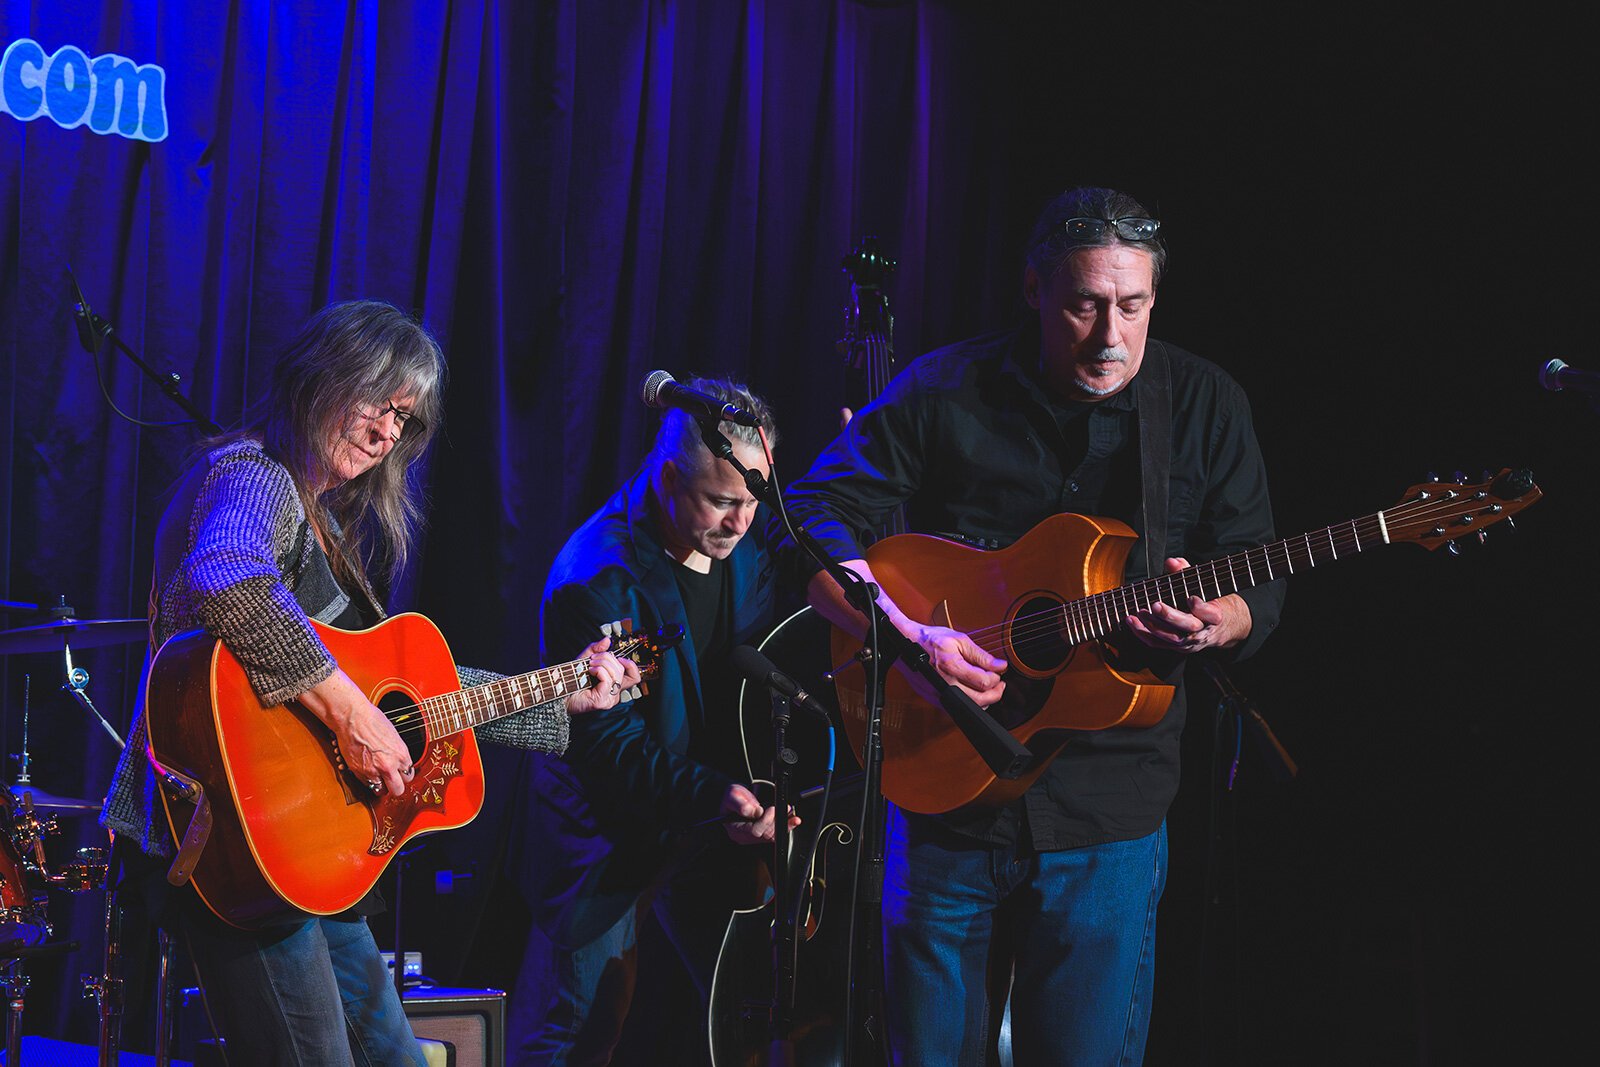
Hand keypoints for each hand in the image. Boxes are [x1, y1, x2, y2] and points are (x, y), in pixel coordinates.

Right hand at [300, 668, 414, 796]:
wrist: (353, 717)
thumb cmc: (372, 720)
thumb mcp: (394, 736)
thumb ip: (397, 752)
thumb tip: (399, 762)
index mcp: (401, 754)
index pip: (409, 775)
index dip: (404, 774)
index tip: (400, 773)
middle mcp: (389, 765)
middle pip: (398, 790)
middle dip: (396, 786)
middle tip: (392, 782)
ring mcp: (373, 770)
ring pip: (382, 791)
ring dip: (381, 786)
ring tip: (380, 780)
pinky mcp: (358, 772)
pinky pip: (367, 785)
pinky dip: (369, 782)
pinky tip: (369, 774)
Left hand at [564, 636, 643, 714]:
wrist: (558, 692)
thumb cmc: (571, 679)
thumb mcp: (585, 660)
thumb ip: (596, 649)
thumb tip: (607, 639)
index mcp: (614, 685)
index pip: (634, 676)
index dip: (630, 664)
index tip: (618, 657)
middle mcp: (614, 693)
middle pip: (622, 670)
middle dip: (608, 658)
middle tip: (593, 658)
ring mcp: (609, 699)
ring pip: (616, 674)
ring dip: (602, 663)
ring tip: (589, 665)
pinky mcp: (602, 701)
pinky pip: (608, 680)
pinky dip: (599, 670)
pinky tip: (589, 670)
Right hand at [720, 782, 800, 845]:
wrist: (737, 797)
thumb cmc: (733, 797)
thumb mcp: (732, 795)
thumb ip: (740, 803)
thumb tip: (753, 811)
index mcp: (736, 829)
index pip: (754, 831)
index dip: (765, 820)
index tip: (772, 809)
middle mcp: (746, 836)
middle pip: (765, 834)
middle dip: (777, 820)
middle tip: (785, 808)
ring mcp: (755, 836)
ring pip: (772, 835)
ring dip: (784, 823)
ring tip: (789, 811)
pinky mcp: (764, 832)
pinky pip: (776, 833)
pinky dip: (786, 825)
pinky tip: (793, 820)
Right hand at [909, 625, 1007, 707]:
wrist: (906, 645)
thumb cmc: (930, 640)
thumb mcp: (959, 639)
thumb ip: (981, 655)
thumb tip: (1000, 666)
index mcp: (951, 665)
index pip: (984, 681)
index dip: (996, 677)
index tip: (999, 670)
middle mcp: (945, 683)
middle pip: (979, 700)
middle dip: (995, 693)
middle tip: (999, 683)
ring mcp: (939, 693)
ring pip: (970, 707)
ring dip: (984, 701)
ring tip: (988, 688)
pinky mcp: (935, 699)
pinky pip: (958, 708)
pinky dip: (970, 702)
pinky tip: (973, 691)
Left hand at [1125, 557, 1251, 653]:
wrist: (1219, 628)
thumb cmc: (1210, 603)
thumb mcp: (1204, 586)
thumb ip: (1186, 572)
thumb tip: (1172, 562)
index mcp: (1214, 616)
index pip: (1211, 614)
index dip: (1201, 608)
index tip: (1191, 598)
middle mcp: (1202, 631)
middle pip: (1188, 627)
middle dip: (1170, 616)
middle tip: (1155, 605)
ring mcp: (1189, 642)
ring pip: (1171, 638)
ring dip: (1153, 625)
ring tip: (1140, 612)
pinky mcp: (1177, 647)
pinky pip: (1158, 643)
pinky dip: (1143, 633)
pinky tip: (1132, 622)